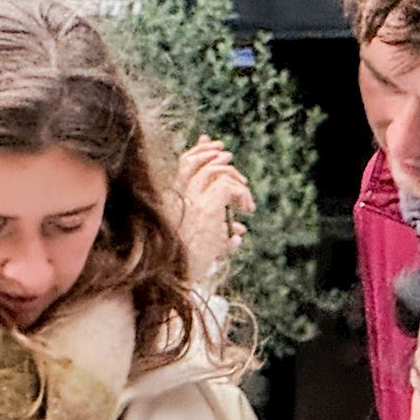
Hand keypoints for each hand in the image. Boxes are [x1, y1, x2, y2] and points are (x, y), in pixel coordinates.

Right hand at [176, 135, 254, 276]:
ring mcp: (192, 201)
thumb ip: (222, 237)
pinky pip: (227, 185)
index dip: (196, 151)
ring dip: (231, 173)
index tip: (209, 142)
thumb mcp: (209, 248)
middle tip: (227, 154)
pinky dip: (241, 193)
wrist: (178, 277)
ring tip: (244, 185)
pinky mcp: (206, 207)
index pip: (182, 166)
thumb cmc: (190, 268)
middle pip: (193, 161)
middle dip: (210, 152)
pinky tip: (246, 209)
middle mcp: (179, 199)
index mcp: (173, 203)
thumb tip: (239, 234)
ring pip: (213, 170)